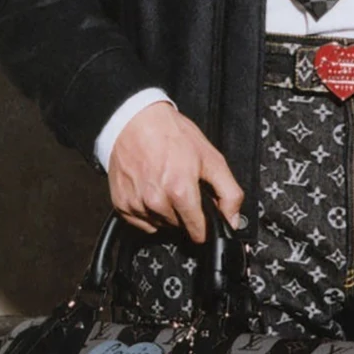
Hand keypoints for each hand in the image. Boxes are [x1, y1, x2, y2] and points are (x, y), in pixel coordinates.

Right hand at [107, 103, 244, 244]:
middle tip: (182, 188)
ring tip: (165, 185)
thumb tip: (232, 220)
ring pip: (160, 225)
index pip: (198, 231)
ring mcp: (137, 204)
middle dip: (185, 213)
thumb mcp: (212, 158)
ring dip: (166, 213)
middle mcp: (156, 201)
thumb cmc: (171, 135)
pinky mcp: (122, 204)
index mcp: (180, 191)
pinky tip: (150, 191)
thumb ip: (229, 192)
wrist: (136, 121)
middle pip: (179, 227)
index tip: (203, 217)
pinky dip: (148, 212)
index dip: (205, 225)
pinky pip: (141, 222)